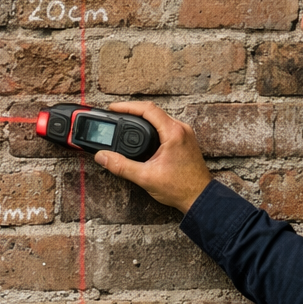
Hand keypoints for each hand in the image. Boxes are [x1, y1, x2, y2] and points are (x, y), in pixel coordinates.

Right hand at [91, 100, 213, 212]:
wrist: (199, 197)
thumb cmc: (181, 188)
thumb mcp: (145, 177)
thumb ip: (121, 166)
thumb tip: (103, 157)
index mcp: (173, 133)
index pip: (148, 109)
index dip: (127, 106)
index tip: (113, 108)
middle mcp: (181, 129)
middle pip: (153, 111)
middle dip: (132, 110)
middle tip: (115, 113)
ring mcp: (184, 134)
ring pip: (159, 117)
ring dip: (142, 118)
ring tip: (125, 120)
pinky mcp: (185, 140)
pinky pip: (165, 126)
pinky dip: (151, 126)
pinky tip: (141, 133)